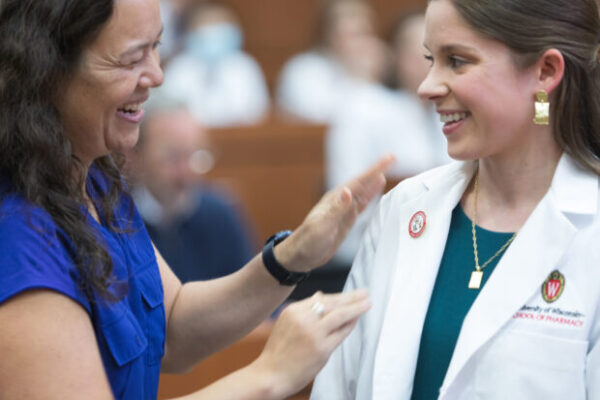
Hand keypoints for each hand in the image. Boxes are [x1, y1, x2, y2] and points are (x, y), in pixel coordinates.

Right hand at [251, 290, 370, 398]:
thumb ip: (303, 310)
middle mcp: (303, 319)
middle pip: (332, 303)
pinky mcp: (322, 348)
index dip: (337, 296)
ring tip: (367, 302)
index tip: (349, 294)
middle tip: (364, 292)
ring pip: (340, 315)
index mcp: (293, 310)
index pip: (320, 299)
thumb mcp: (286, 324)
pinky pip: (341, 333)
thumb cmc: (278, 352)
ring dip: (356, 307)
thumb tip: (320, 295)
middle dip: (351, 297)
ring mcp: (313, 333)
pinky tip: (357, 320)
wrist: (270, 375)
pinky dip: (350, 325)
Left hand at [275, 154, 394, 271]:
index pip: (359, 181)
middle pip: (362, 183)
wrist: (300, 256)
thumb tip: (348, 191)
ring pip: (363, 192)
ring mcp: (344, 211)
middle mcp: (340, 201)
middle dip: (377, 170)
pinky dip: (370, 196)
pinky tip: (375, 191)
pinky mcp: (346, 220)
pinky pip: (361, 205)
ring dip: (374, 181)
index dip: (374, 170)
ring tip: (386, 170)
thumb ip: (336, 210)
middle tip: (392, 157)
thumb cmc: (308, 242)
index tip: (389, 158)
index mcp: (335, 200)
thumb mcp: (322, 227)